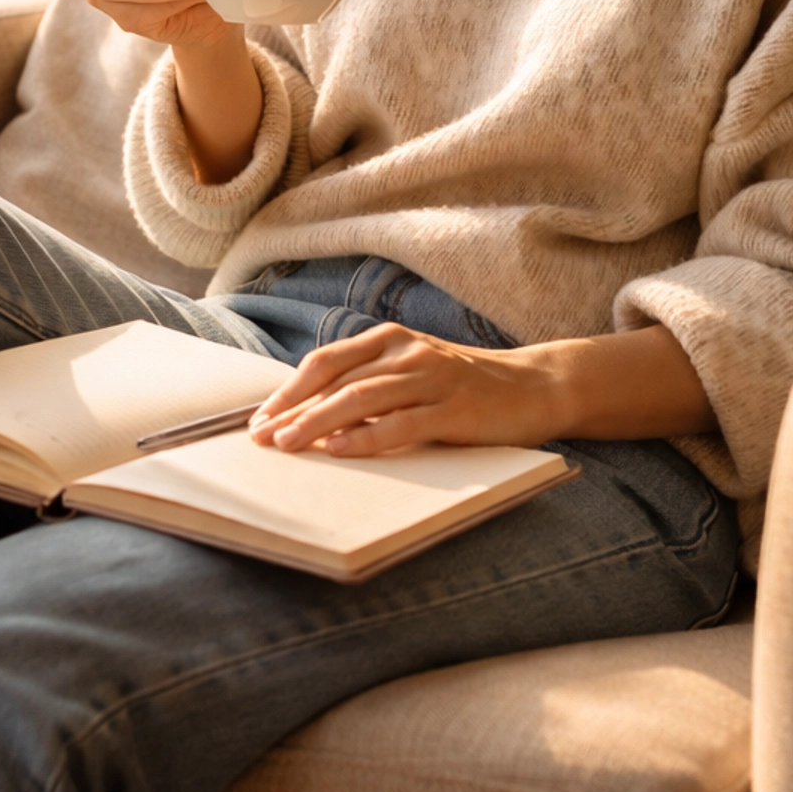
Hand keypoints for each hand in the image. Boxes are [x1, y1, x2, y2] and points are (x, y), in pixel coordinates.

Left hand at [249, 326, 566, 457]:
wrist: (534, 387)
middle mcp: (406, 352)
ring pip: (362, 398)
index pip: (325, 362)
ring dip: (319, 422)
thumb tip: (310, 418)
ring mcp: (432, 378)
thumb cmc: (463, 388)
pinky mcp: (455, 408)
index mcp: (389, 340)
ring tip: (288, 445)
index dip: (288, 391)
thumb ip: (370, 386)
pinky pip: (402, 423)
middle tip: (261, 438)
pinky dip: (367, 438)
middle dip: (293, 409)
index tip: (258, 420)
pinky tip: (340, 451)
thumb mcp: (412, 374)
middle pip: (336, 378)